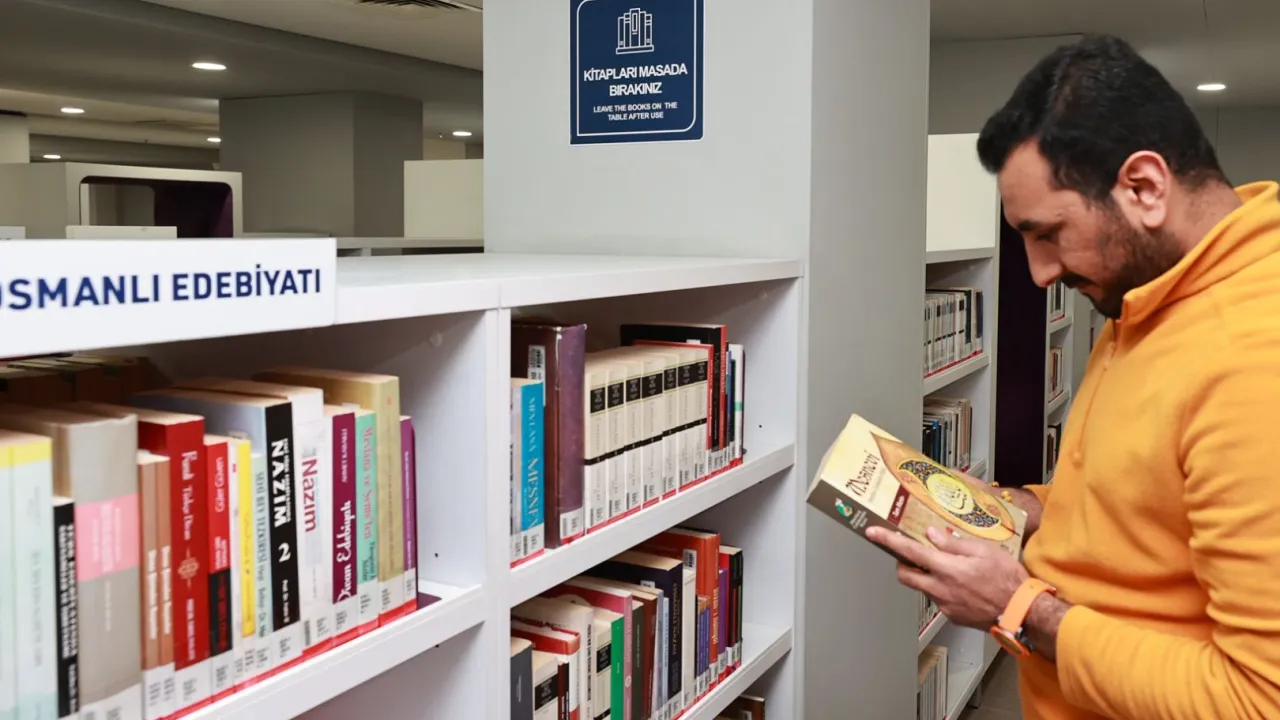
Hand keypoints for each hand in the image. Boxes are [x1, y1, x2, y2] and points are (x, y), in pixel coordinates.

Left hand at [865, 525, 1028, 628]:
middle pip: (905, 575)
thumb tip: (932, 535)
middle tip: (912, 554)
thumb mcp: (984, 551)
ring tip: (947, 568)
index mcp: (946, 569)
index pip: (909, 552)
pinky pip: (938, 599)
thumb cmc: (1007, 579)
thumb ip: (954, 543)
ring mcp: (944, 605)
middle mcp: (940, 589)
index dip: (888, 541)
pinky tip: (961, 585)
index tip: (872, 533)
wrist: (1021, 612)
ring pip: (922, 587)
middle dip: (902, 563)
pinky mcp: (952, 616)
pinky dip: (942, 589)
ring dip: (925, 576)